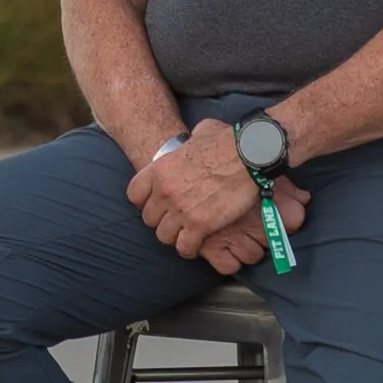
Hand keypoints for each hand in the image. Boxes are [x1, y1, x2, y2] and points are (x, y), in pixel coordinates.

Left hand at [125, 125, 297, 272]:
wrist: (248, 154)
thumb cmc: (227, 140)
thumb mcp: (199, 134)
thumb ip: (189, 142)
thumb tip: (196, 139)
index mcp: (159, 169)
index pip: (134, 194)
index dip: (145, 202)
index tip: (157, 204)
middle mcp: (164, 191)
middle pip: (149, 219)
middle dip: (162, 221)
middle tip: (176, 221)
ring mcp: (180, 210)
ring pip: (164, 236)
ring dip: (175, 237)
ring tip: (186, 235)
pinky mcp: (200, 225)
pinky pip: (184, 246)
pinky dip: (189, 249)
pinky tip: (197, 245)